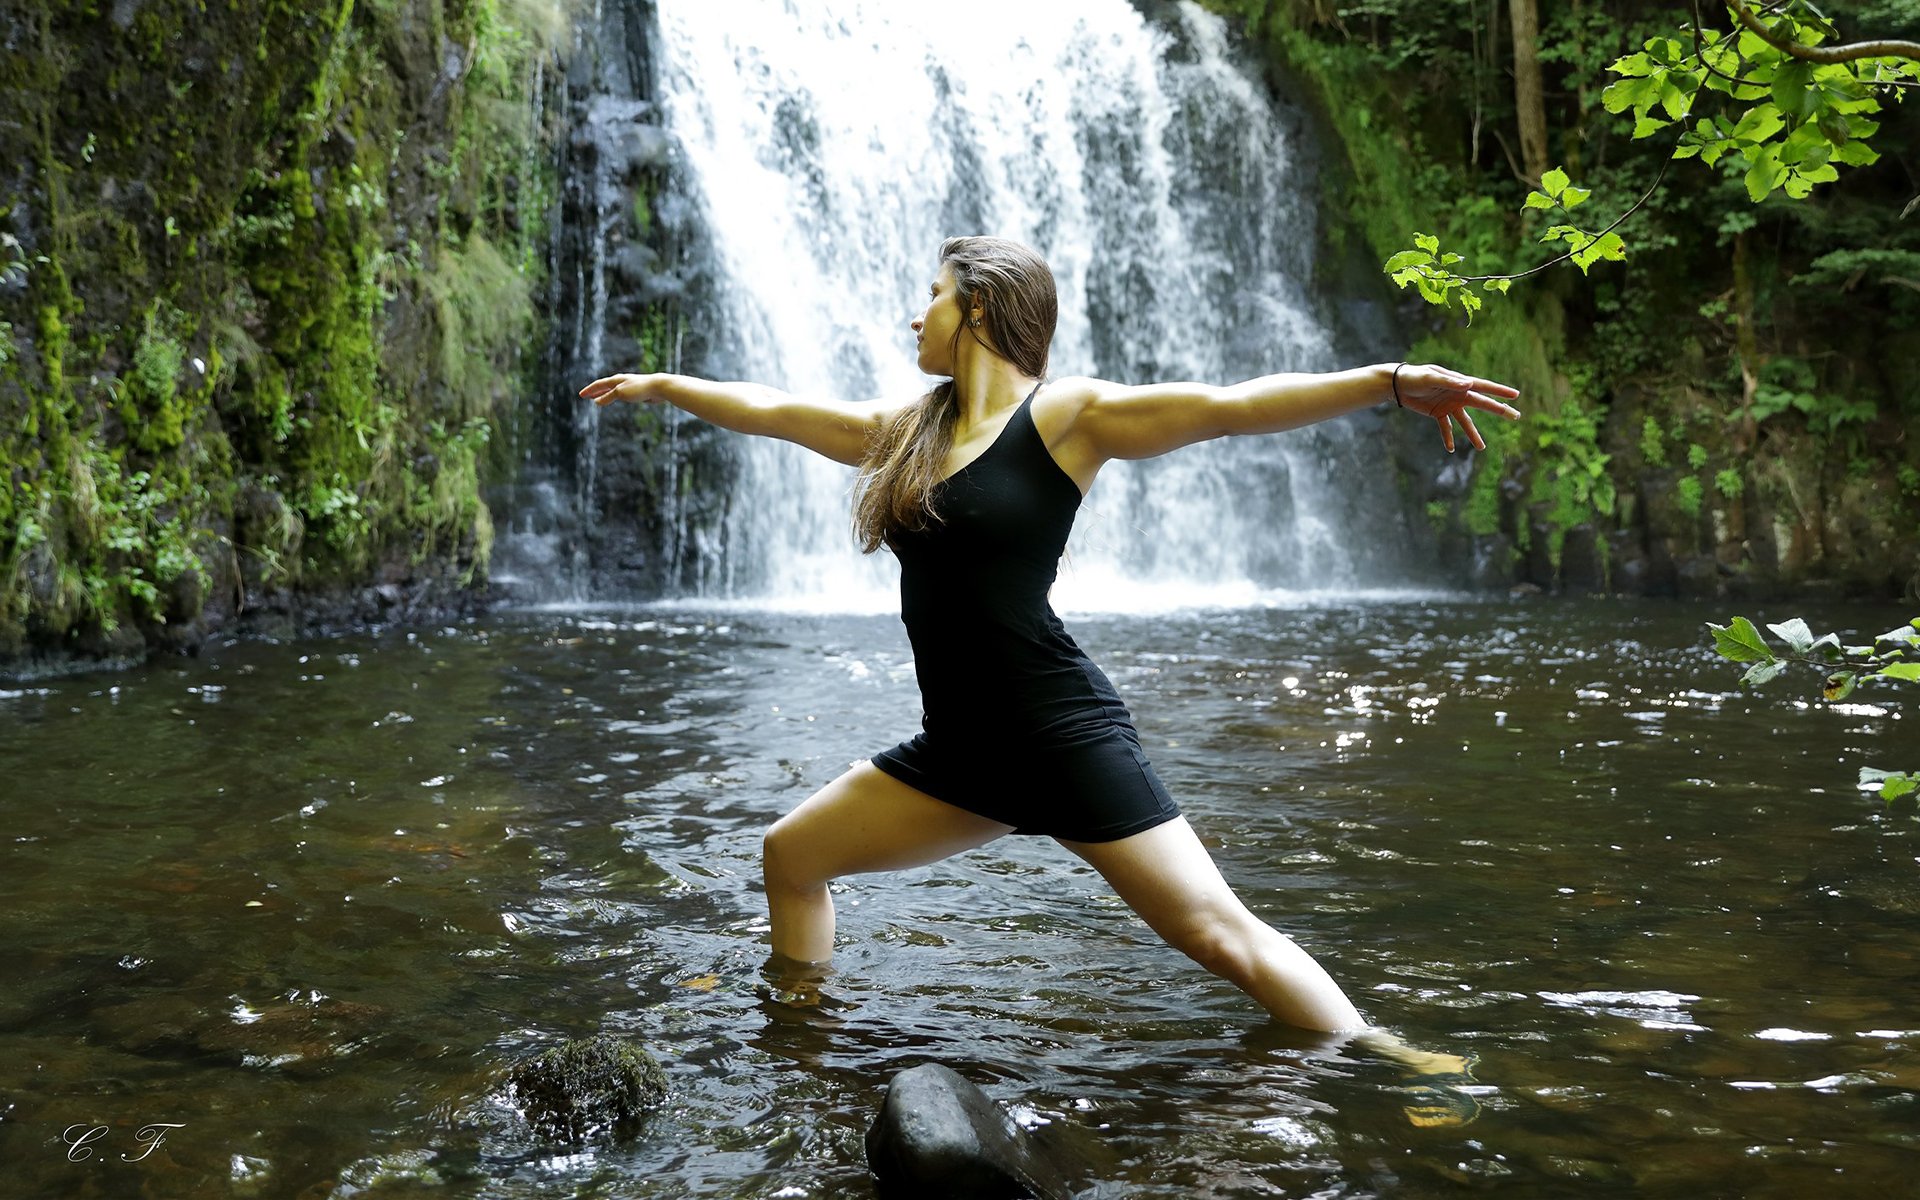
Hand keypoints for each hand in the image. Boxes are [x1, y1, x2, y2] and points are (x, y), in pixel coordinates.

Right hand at [577, 373, 658, 405]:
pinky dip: (612, 397)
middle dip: (594, 392)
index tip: (581, 395)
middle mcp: (621, 381)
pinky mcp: (635, 392)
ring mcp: (628, 386)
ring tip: (596, 399)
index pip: (598, 384)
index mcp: (616, 380)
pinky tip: (614, 400)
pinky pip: (619, 395)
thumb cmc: (639, 388)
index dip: (589, 390)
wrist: (658, 387)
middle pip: (604, 386)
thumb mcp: (620, 393)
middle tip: (585, 396)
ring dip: (602, 394)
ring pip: (611, 391)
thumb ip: (607, 397)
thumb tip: (596, 402)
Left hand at [1392, 364, 1521, 452]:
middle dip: (1498, 410)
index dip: (1499, 391)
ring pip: (1465, 421)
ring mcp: (1448, 404)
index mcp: (1458, 383)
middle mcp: (1457, 394)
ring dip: (1473, 434)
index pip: (1483, 387)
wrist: (1396, 384)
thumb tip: (1469, 384)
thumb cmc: (1414, 377)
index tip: (1515, 395)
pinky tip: (1451, 449)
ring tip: (1482, 448)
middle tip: (1516, 416)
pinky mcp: (1437, 413)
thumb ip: (1449, 382)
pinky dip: (1448, 437)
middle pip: (1481, 404)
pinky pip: (1446, 427)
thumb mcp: (1430, 378)